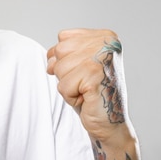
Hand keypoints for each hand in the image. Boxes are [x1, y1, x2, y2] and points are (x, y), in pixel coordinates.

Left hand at [46, 28, 129, 142]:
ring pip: (59, 68)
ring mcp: (101, 59)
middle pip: (60, 51)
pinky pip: (63, 85)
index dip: (65, 57)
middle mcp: (107, 44)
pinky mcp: (94, 78)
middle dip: (65, 72)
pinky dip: (70, 97)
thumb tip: (49, 61)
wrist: (111, 122)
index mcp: (105, 37)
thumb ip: (64, 53)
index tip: (83, 70)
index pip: (63, 37)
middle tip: (85, 83)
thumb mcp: (78, 64)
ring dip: (68, 85)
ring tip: (86, 91)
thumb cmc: (93, 92)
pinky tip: (87, 99)